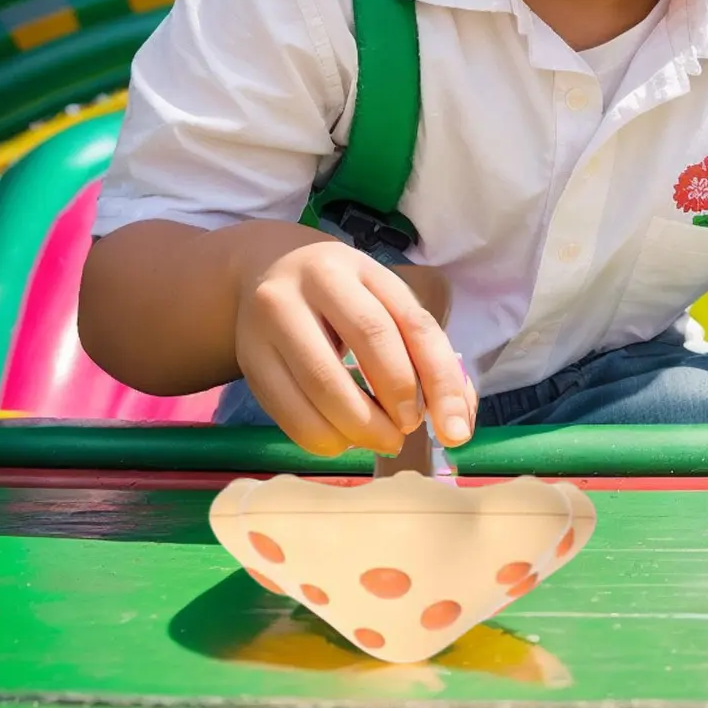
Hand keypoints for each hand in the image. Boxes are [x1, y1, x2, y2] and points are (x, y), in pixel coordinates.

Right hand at [234, 235, 476, 456]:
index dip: (441, 379)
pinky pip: (289, 412)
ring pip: (324, 383)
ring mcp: (275, 317)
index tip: (455, 429)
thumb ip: (423, 353)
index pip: (412, 323)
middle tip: (409, 429)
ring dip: (362, 428)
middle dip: (400, 400)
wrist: (259, 271)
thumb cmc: (341, 298)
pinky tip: (342, 438)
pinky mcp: (250, 357)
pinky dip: (324, 438)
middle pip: (370, 342)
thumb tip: (457, 418)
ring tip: (381, 439)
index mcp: (363, 268)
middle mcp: (316, 281)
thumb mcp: (382, 304)